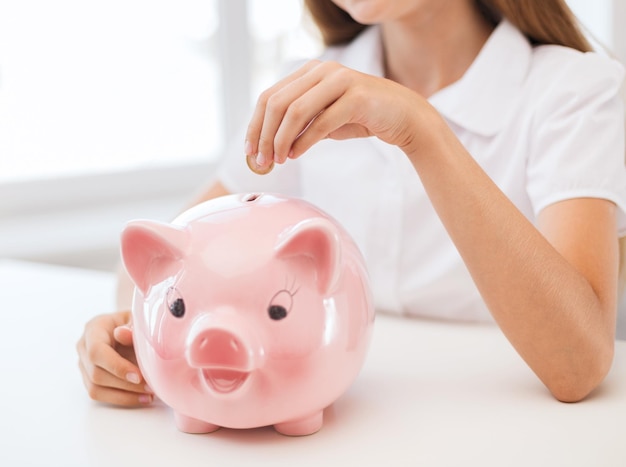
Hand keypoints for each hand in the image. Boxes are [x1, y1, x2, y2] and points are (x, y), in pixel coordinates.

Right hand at [77, 311, 152, 406]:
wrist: (130, 326)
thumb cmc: (134, 321)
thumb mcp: (136, 318)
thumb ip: (131, 326)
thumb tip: (122, 333)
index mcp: (94, 329)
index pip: (97, 352)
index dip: (116, 366)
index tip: (138, 377)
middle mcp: (83, 347)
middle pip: (96, 373)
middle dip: (124, 384)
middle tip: (150, 387)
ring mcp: (84, 364)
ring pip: (96, 388)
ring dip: (124, 396)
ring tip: (149, 396)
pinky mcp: (90, 378)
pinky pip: (101, 394)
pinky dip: (122, 399)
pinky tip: (142, 398)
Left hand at [244, 60, 437, 168]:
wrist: (404, 117)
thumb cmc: (361, 117)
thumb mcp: (323, 118)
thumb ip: (299, 124)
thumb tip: (267, 145)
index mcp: (310, 72)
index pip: (270, 96)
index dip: (255, 124)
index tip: (249, 150)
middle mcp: (323, 71)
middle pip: (278, 102)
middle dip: (264, 135)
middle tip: (261, 160)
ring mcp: (340, 81)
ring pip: (296, 111)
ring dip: (281, 139)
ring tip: (278, 160)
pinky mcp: (357, 97)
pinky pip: (322, 122)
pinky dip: (304, 142)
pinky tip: (296, 155)